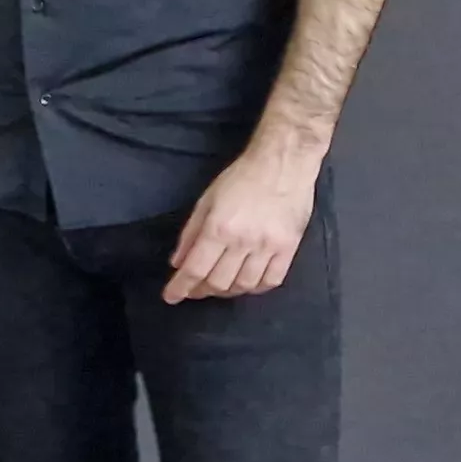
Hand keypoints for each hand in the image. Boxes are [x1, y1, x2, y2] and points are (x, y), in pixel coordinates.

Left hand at [164, 140, 320, 303]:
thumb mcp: (206, 200)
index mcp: (219, 228)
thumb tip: (177, 263)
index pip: (195, 269)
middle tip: (195, 289)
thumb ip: (190, 234)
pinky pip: (272, 280)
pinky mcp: (289, 248)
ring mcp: (268, 247)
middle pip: (219, 282)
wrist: (282, 164)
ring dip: (227, 291)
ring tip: (218, 286)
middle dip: (202, 290)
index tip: (170, 297)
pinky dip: (255, 288)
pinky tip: (246, 284)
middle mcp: (243, 242)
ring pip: (244, 285)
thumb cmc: (240, 178)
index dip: (180, 287)